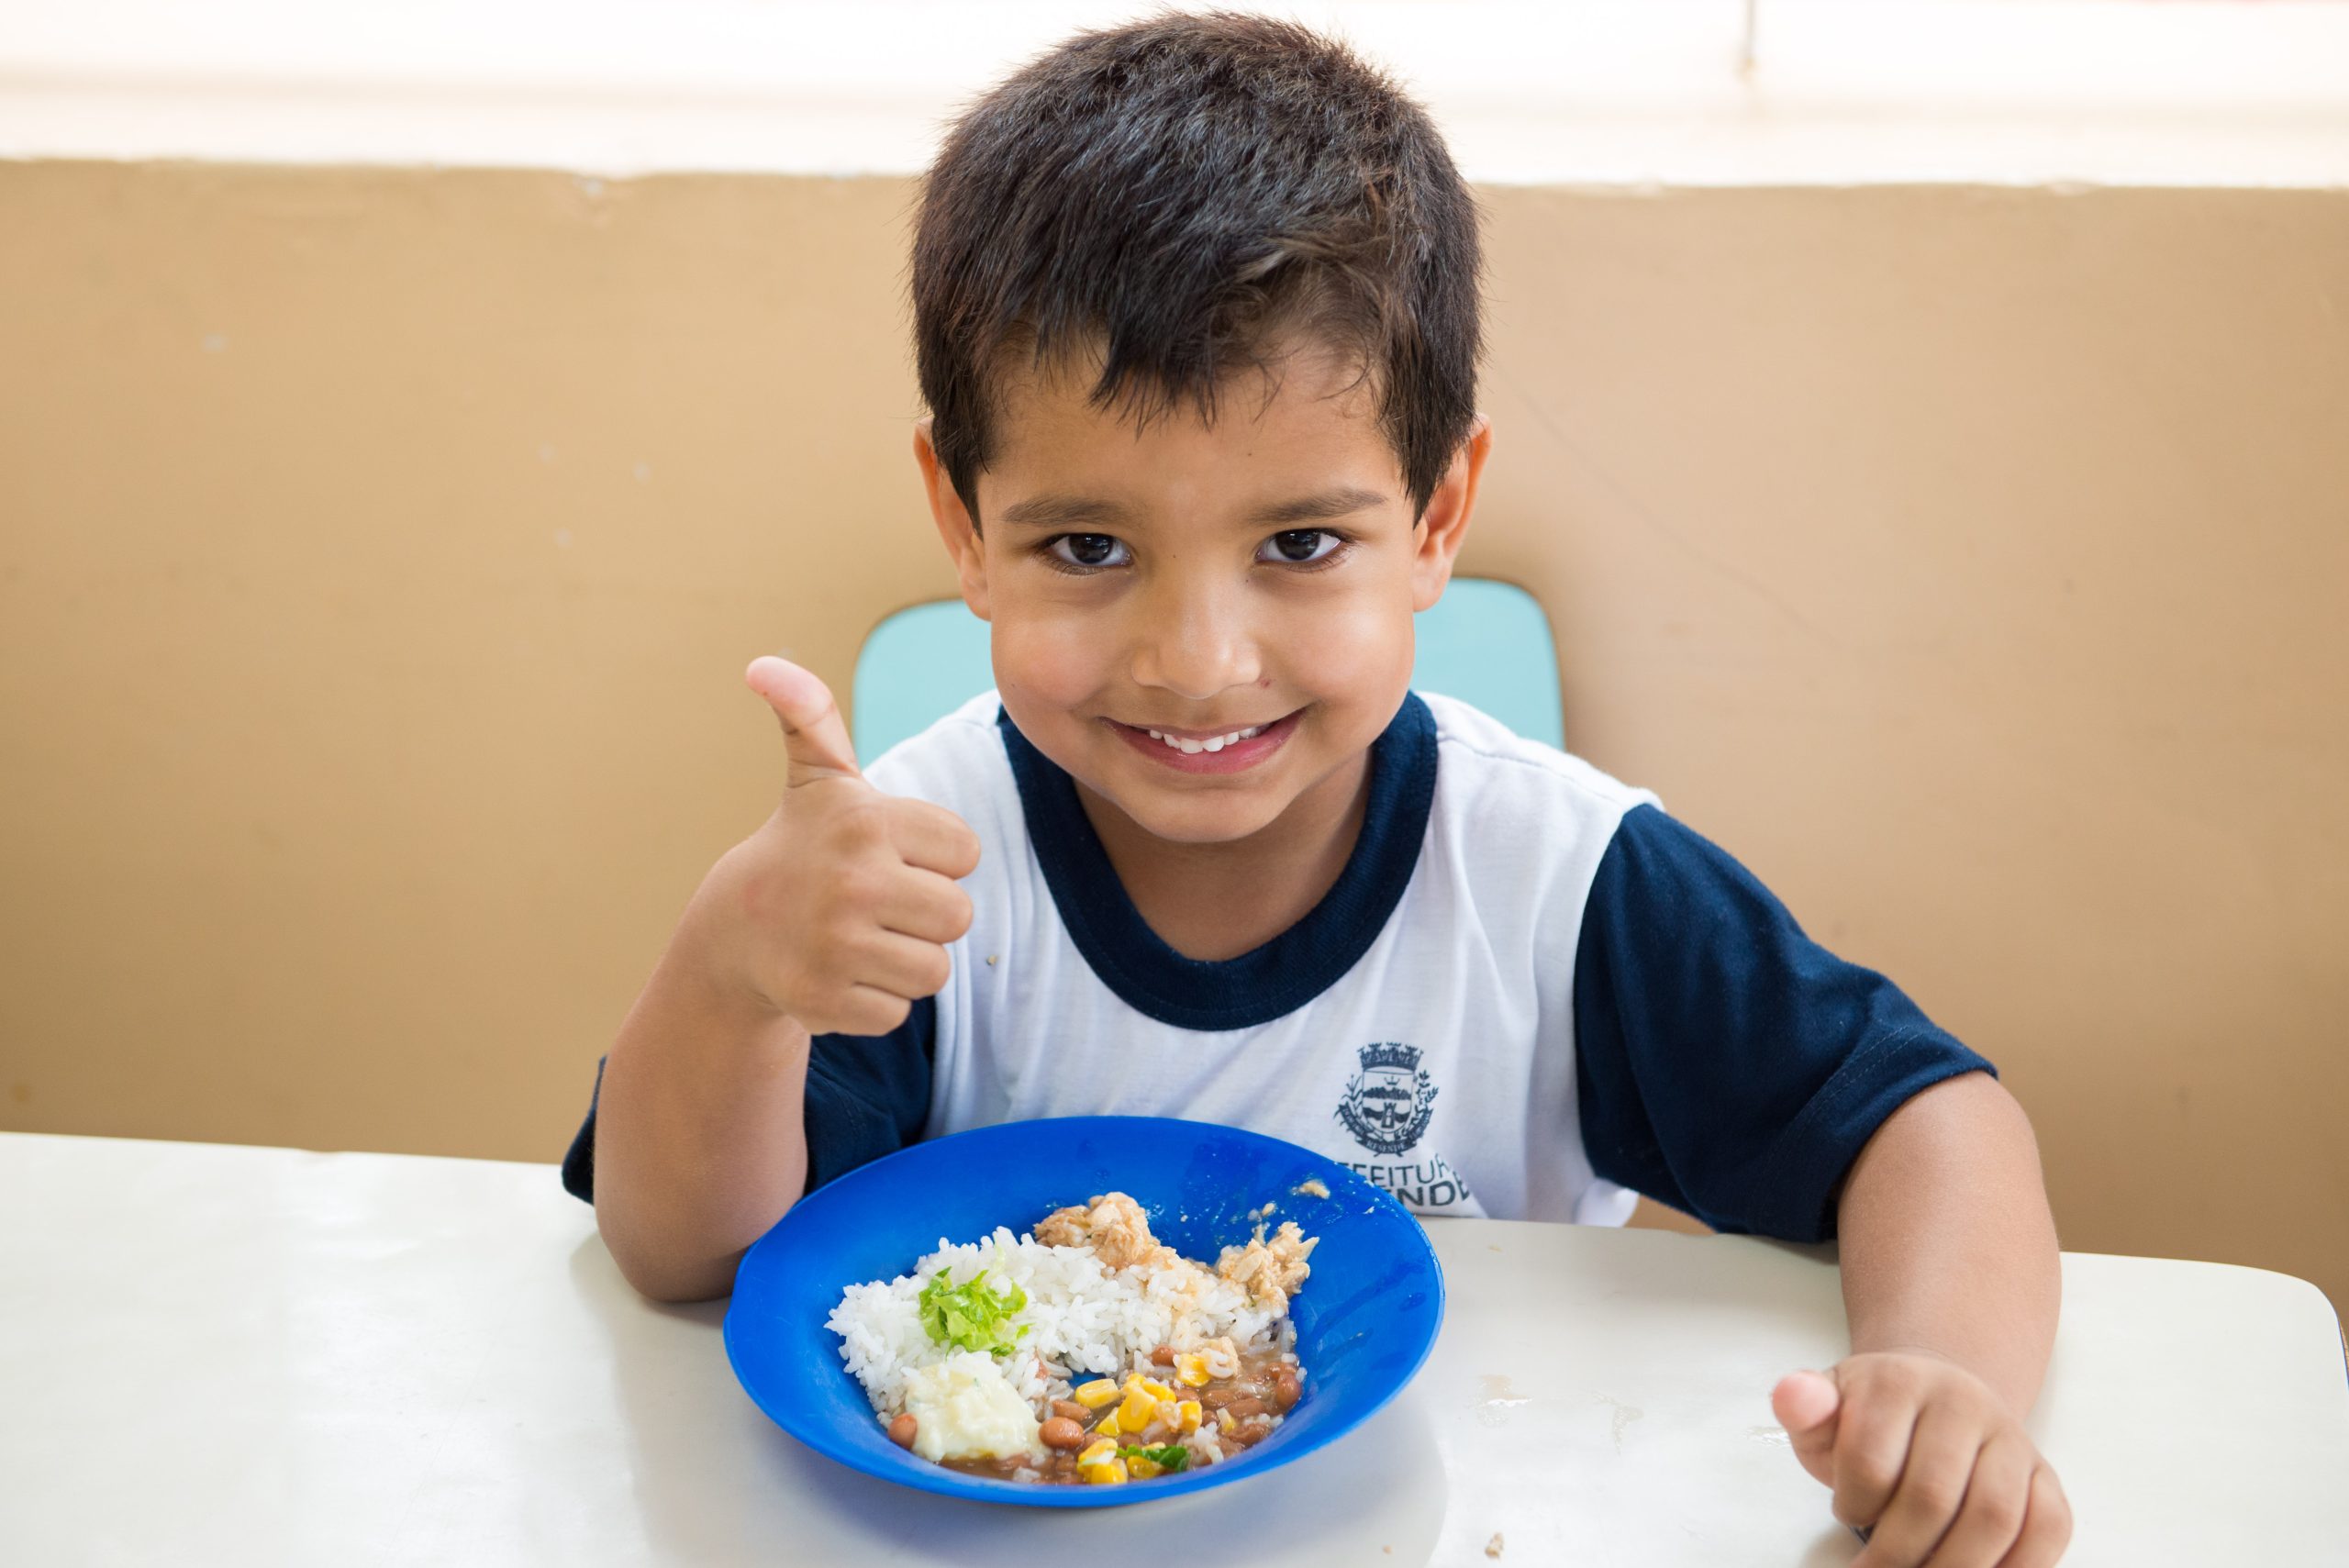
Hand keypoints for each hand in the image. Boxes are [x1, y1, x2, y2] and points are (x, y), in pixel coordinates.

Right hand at [707, 656, 980, 1035]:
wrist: (735, 931)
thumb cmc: (802, 847)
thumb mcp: (816, 779)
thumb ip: (813, 715)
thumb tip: (764, 664)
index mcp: (865, 821)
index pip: (967, 853)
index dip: (935, 859)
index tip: (887, 854)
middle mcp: (851, 880)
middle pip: (958, 916)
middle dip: (926, 914)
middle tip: (878, 902)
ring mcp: (836, 945)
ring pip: (934, 970)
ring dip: (904, 960)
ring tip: (860, 937)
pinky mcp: (825, 1000)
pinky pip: (898, 1010)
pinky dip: (875, 1000)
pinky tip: (839, 972)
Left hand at [1772, 1351, 2071, 1566]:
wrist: (1933, 1395)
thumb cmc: (1869, 1418)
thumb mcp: (1826, 1408)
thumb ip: (1804, 1408)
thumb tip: (1792, 1396)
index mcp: (1897, 1382)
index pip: (1871, 1460)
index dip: (1853, 1505)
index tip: (1844, 1516)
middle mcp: (1962, 1403)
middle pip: (1933, 1496)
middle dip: (1898, 1554)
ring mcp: (2009, 1439)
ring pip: (1995, 1517)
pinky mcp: (2044, 1475)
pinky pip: (2049, 1528)